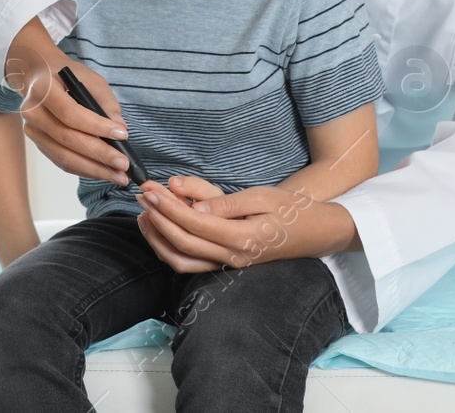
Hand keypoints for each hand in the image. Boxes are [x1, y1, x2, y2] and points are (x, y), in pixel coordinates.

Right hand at [6, 17, 133, 186]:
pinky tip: (102, 172)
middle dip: (99, 154)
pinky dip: (84, 169)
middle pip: (67, 139)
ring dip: (93, 169)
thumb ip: (105, 102)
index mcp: (43, 89)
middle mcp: (33, 112)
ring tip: (118, 176)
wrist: (38, 76)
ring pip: (63, 156)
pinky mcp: (38, 143)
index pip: (70, 113)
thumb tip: (120, 128)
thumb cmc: (65, 75)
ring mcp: (33, 131)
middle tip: (124, 164)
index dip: (97, 127)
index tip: (122, 134)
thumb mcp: (89, 78)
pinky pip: (61, 161)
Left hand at [134, 179, 356, 273]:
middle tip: (142, 195)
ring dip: (157, 238)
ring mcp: (228, 264)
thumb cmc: (290, 210)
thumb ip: (227, 203)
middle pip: (183, 242)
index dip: (168, 206)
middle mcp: (232, 257)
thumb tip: (196, 205)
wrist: (313, 233)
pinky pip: (190, 263)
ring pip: (181, 260)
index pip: (195, 223)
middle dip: (157, 218)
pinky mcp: (225, 264)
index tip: (151, 189)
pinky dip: (170, 248)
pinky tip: (160, 229)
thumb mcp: (263, 197)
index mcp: (242, 238)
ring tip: (143, 214)